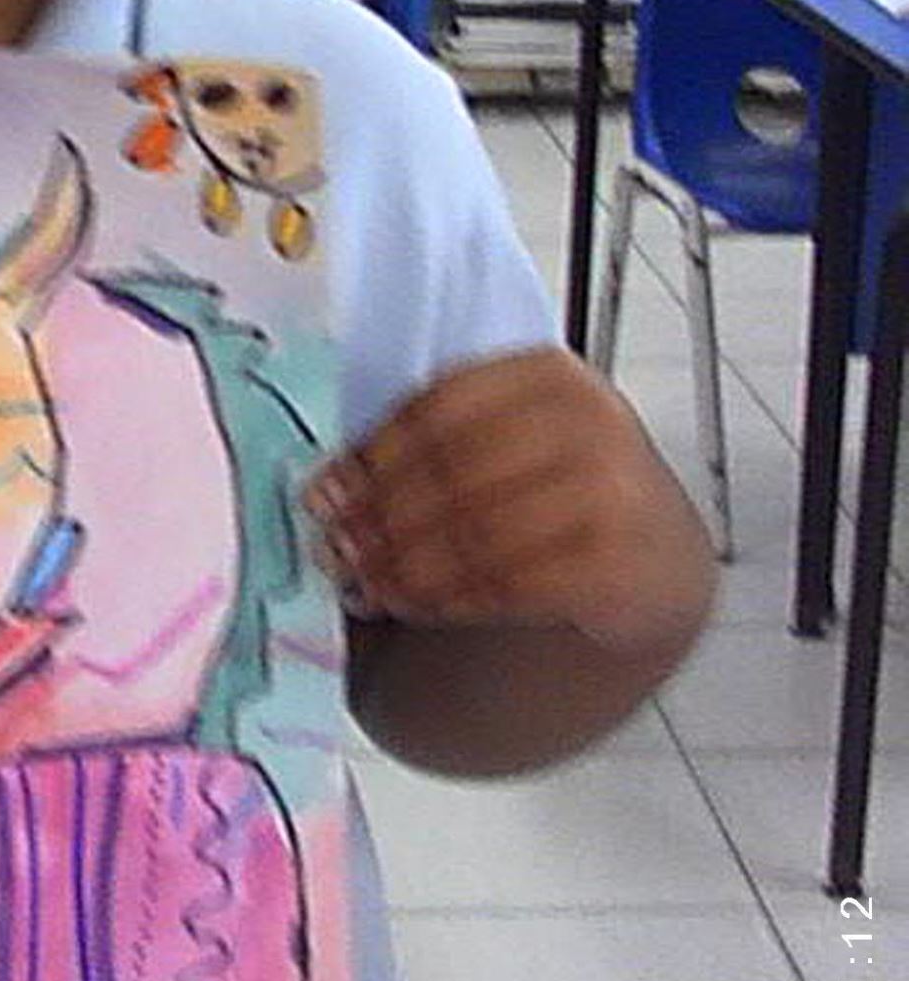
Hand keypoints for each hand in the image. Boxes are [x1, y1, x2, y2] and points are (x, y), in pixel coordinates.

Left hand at [304, 347, 713, 661]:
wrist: (657, 557)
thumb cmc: (563, 491)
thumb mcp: (507, 445)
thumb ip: (428, 451)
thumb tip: (325, 490)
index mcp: (546, 376)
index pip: (438, 407)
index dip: (370, 455)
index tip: (322, 493)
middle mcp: (587, 422)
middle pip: (452, 470)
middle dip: (378, 518)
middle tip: (333, 551)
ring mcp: (610, 491)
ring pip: (474, 532)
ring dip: (403, 567)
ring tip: (364, 585)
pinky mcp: (615, 562)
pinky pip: (507, 584)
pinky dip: (448, 598)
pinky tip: (416, 604)